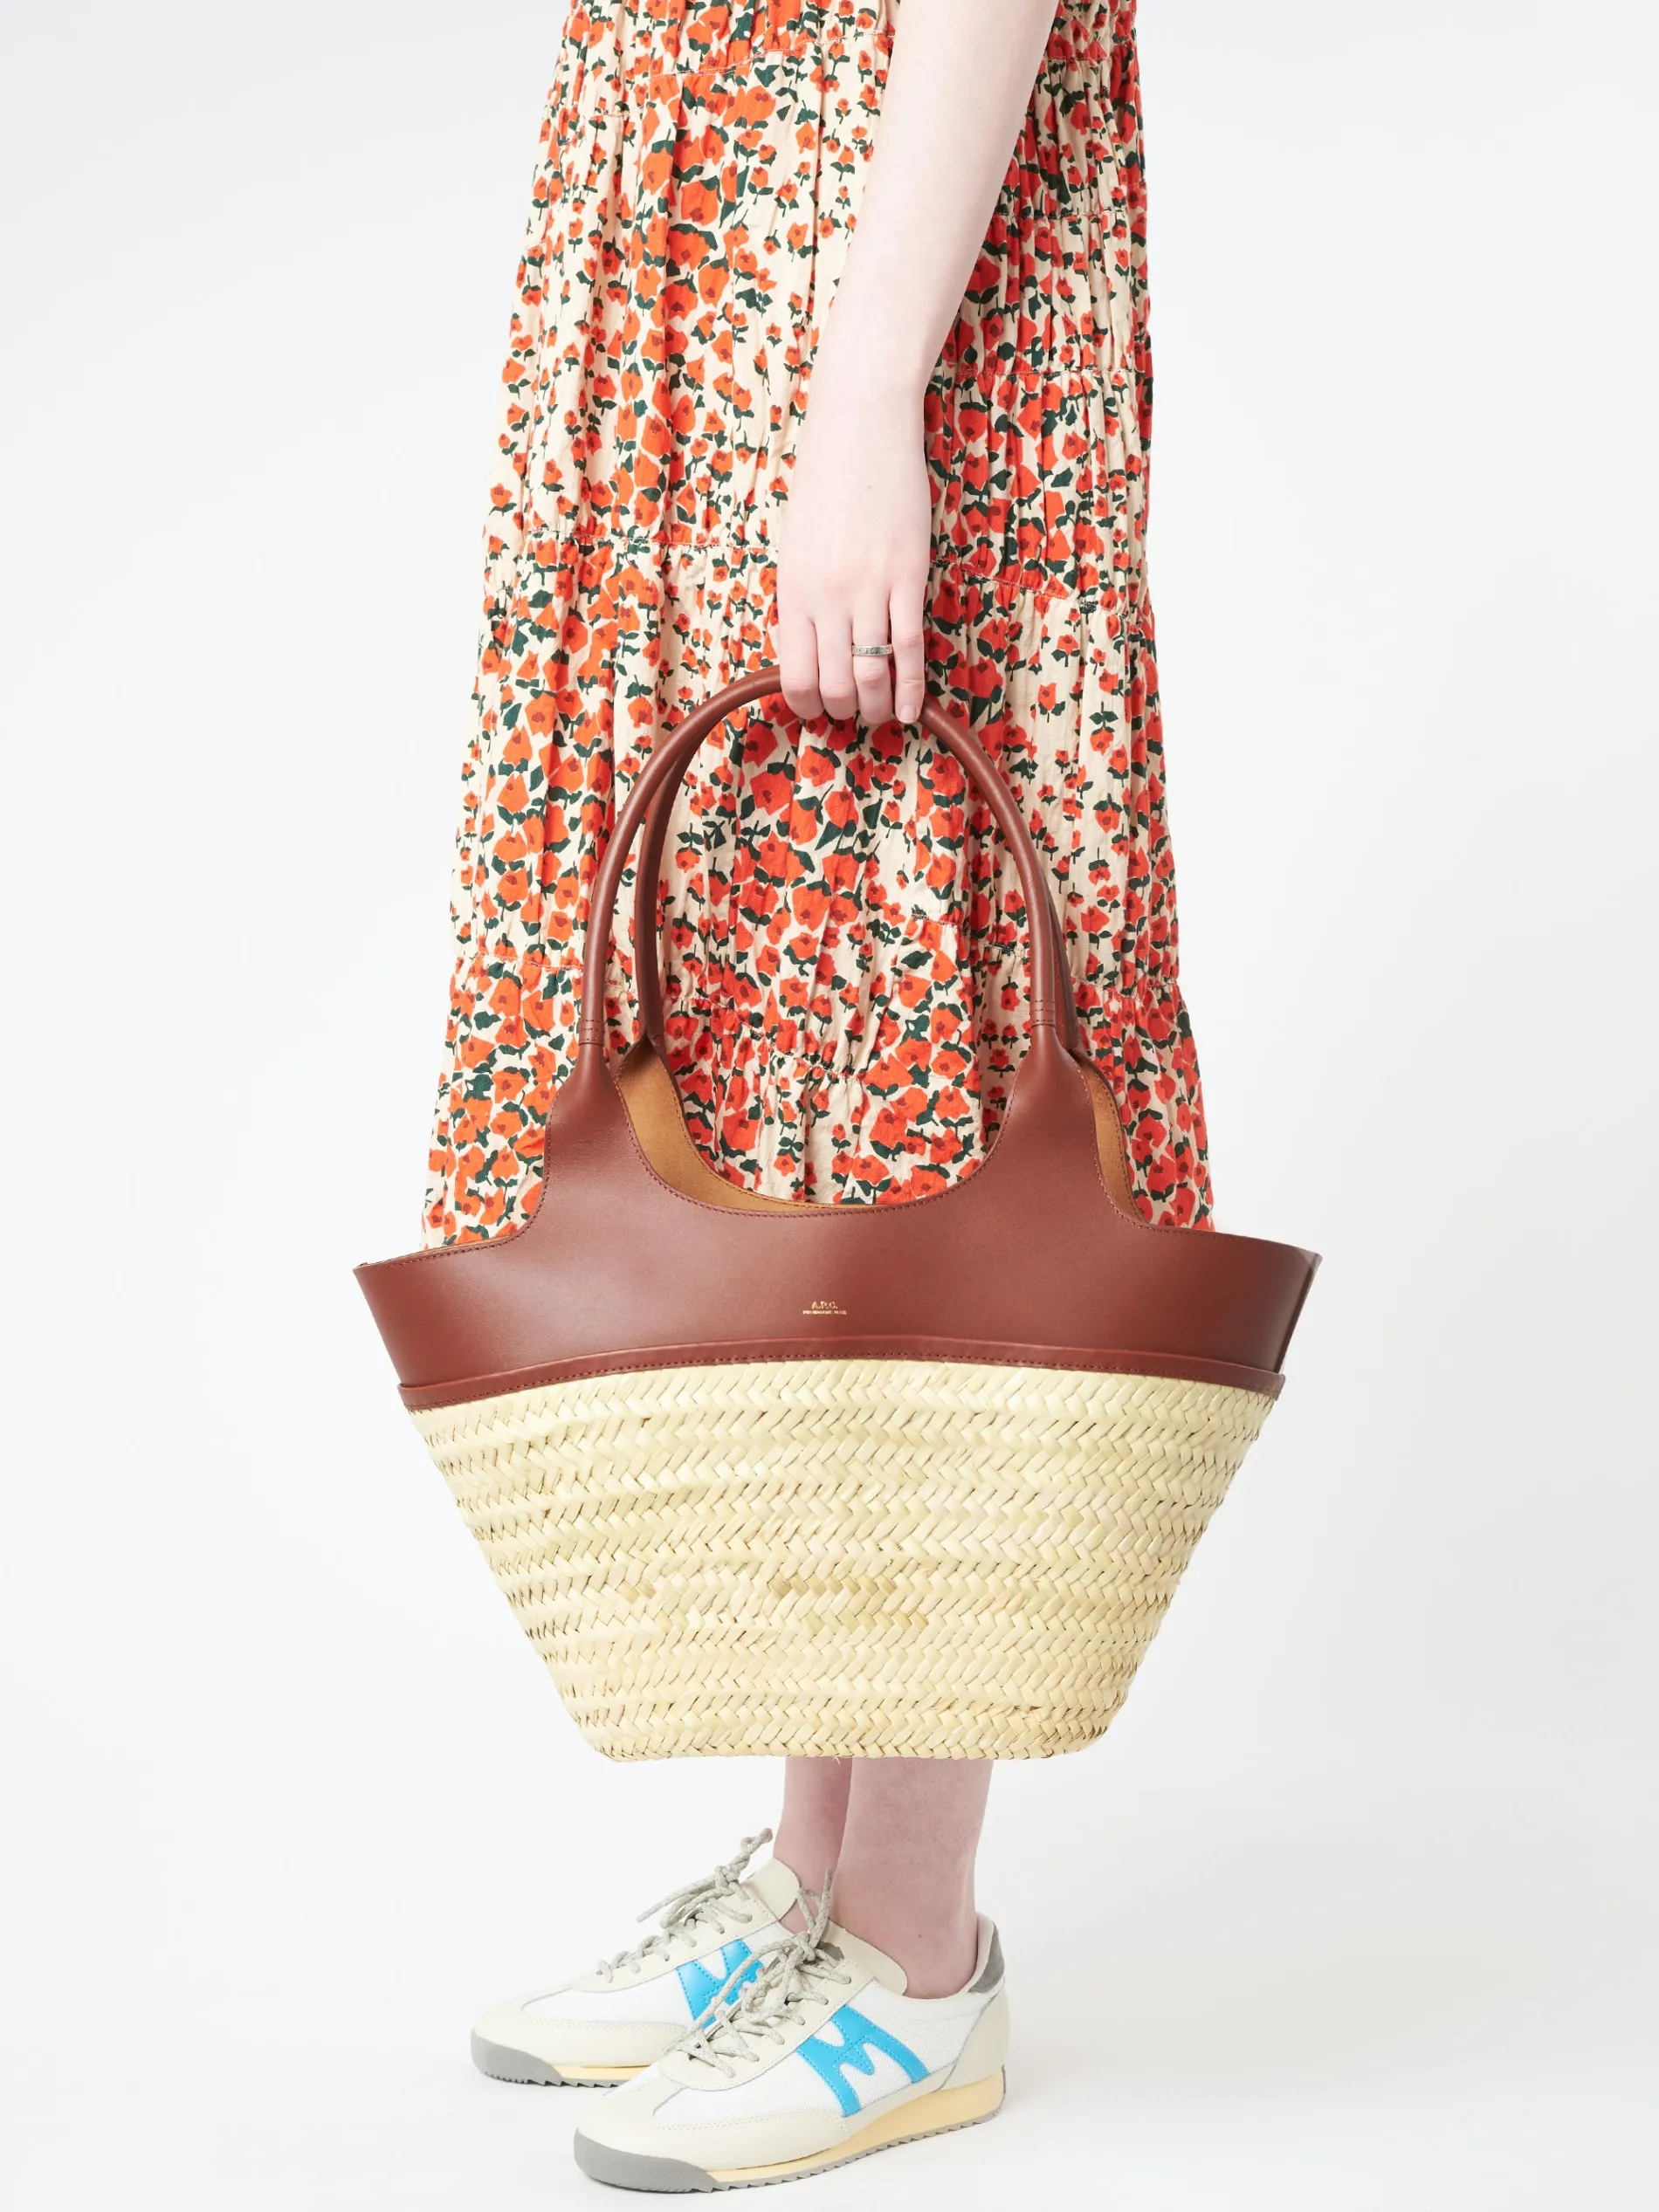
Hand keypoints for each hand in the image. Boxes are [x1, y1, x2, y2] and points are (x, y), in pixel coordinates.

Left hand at [774, 366, 931, 728]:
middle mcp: (827, 597)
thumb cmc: (825, 479)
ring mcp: (869, 588)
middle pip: (834, 684)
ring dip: (876, 708)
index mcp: (793, 590)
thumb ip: (801, 596)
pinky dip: (912, 687)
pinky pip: (910, 648)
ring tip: (881, 717)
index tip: (816, 711)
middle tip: (853, 718)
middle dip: (842, 713)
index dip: (806, 705)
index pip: (794, 674)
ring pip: (872, 675)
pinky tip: (912, 708)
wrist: (860, 426)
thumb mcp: (795, 543)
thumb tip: (808, 645)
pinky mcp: (908, 577)